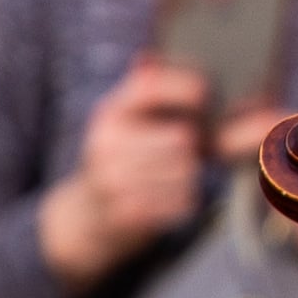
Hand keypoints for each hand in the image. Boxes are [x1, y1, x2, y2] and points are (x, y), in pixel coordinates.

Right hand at [39, 57, 213, 287]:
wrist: (88, 216)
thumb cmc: (128, 161)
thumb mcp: (131, 126)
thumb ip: (160, 98)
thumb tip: (209, 80)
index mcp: (109, 112)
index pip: (149, 87)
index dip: (183, 88)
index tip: (205, 94)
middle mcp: (105, 142)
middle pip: (181, 139)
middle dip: (191, 149)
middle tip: (186, 155)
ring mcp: (112, 179)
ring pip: (185, 172)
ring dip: (189, 177)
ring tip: (170, 178)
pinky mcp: (126, 211)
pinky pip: (181, 200)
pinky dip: (183, 201)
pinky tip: (165, 199)